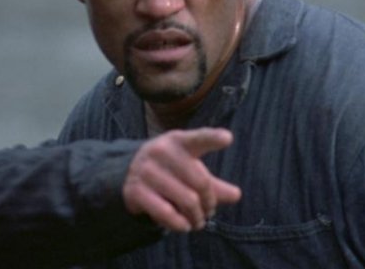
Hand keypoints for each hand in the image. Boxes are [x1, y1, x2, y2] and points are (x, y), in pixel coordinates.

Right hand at [122, 128, 240, 231]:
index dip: (213, 138)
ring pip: (187, 201)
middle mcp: (161, 151)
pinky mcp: (136, 191)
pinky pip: (167, 213)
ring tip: (198, 221)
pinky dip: (180, 224)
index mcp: (179, 141)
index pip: (199, 139)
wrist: (129, 173)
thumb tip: (236, 195)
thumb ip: (213, 183)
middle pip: (201, 183)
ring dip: (197, 218)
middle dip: (210, 203)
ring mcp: (146, 170)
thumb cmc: (170, 169)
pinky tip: (184, 226)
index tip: (228, 138)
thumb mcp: (191, 170)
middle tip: (209, 211)